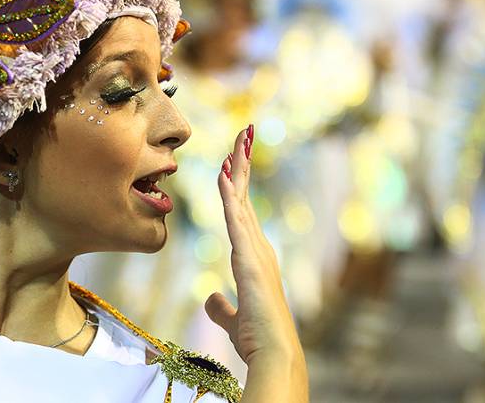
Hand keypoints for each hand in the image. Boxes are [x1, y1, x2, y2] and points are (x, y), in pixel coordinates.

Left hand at [205, 125, 307, 401]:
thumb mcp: (231, 318)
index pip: (242, 212)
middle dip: (242, 163)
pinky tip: (222, 173)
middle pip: (245, 196)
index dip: (235, 186)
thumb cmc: (257, 337)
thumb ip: (221, 306)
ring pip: (243, 200)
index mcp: (254, 257)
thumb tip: (211, 298)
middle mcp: (259, 246)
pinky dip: (228, 194)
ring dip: (239, 168)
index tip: (230, 161)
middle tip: (243, 133)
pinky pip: (235, 218)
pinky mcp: (249, 257)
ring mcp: (256, 249)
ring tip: (238, 138)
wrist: (273, 351)